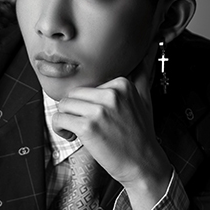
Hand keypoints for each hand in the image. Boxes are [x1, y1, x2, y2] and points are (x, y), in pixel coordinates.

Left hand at [52, 41, 170, 209]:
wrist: (143, 164)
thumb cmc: (140, 133)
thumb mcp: (145, 98)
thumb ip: (142, 72)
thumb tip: (150, 45)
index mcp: (122, 83)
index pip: (87, 84)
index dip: (86, 102)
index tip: (97, 118)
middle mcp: (112, 93)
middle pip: (73, 94)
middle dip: (74, 111)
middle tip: (85, 127)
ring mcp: (100, 110)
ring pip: (63, 105)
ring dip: (65, 121)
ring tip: (78, 133)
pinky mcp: (88, 127)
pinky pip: (59, 119)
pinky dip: (60, 130)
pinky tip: (73, 138)